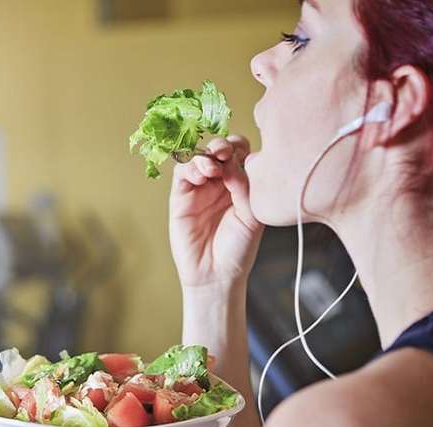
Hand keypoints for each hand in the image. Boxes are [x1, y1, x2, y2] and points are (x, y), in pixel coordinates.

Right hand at [170, 135, 263, 288]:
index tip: (242, 154)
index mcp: (241, 183)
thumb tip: (232, 162)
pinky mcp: (180, 198)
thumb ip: (244, 187)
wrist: (217, 274)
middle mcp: (220, 182)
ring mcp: (199, 188)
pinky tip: (200, 176)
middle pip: (218, 150)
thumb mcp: (251, 216)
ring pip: (197, 158)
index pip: (240, 153)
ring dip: (204, 157)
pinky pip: (181, 174)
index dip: (239, 147)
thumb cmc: (238, 248)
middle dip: (221, 146)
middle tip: (224, 153)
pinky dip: (189, 168)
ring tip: (212, 169)